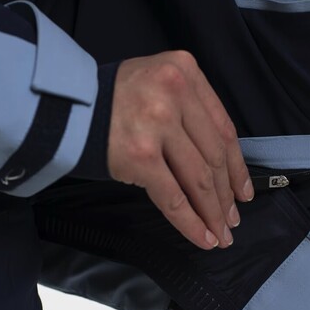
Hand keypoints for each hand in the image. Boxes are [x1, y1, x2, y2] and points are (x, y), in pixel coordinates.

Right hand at [107, 51, 253, 249]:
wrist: (64, 105)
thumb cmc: (113, 98)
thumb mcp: (159, 85)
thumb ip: (190, 111)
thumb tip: (219, 167)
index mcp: (185, 72)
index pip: (224, 128)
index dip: (237, 167)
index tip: (244, 192)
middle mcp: (175, 93)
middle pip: (214, 156)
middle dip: (226, 195)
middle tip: (232, 219)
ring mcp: (157, 124)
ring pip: (199, 179)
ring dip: (213, 212)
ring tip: (222, 234)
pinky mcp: (140, 155)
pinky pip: (173, 197)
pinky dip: (191, 222)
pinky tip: (203, 238)